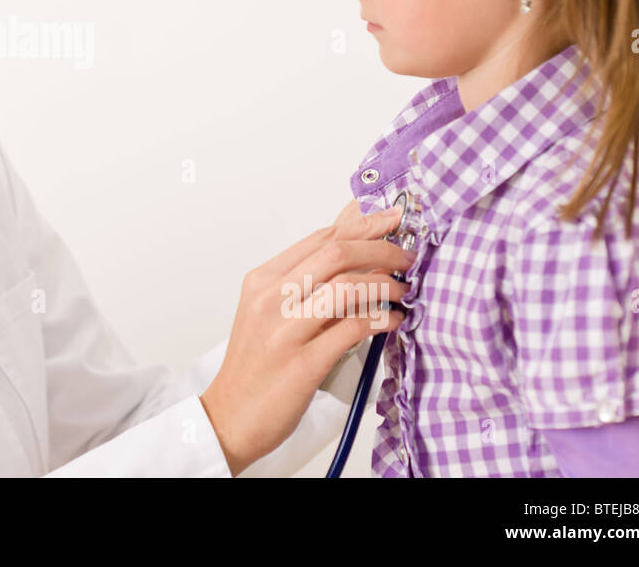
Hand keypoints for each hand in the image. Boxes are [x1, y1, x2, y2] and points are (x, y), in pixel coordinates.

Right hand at [199, 200, 414, 474]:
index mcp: (262, 280)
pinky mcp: (303, 363)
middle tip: (407, 256)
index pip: (321, 237)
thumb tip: (353, 250)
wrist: (230, 417)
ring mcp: (285, 330)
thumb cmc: (256, 366)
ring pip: (348, 286)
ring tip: (403, 292)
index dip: (363, 224)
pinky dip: (382, 320)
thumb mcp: (270, 313)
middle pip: (337, 252)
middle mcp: (270, 298)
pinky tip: (393, 321)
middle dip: (382, 248)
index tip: (393, 222)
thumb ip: (307, 283)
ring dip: (387, 285)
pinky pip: (354, 329)